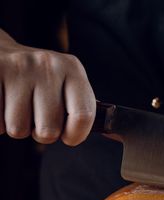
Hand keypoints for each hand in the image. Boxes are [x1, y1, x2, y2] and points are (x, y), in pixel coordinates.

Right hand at [0, 29, 95, 145]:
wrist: (2, 54)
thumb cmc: (39, 80)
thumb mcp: (66, 85)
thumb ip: (81, 107)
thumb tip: (108, 130)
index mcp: (73, 70)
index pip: (84, 116)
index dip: (75, 135)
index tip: (68, 136)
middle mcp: (48, 65)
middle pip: (48, 131)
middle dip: (41, 132)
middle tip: (35, 115)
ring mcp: (18, 68)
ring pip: (18, 130)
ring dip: (17, 126)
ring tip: (17, 106)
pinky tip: (3, 103)